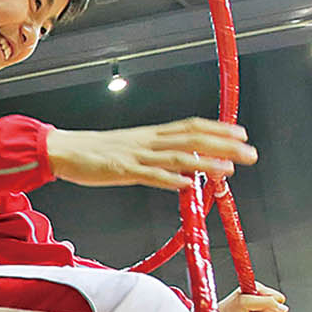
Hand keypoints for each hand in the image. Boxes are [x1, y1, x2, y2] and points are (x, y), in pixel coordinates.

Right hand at [45, 119, 256, 191]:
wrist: (63, 150)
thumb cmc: (94, 152)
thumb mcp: (130, 147)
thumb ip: (155, 155)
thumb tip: (181, 165)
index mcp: (150, 134)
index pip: (191, 126)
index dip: (219, 129)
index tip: (241, 133)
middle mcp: (148, 141)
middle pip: (193, 139)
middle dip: (224, 145)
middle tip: (248, 152)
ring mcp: (136, 156)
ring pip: (177, 157)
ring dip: (205, 163)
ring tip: (228, 170)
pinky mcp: (122, 171)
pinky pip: (150, 176)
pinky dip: (170, 180)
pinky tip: (187, 185)